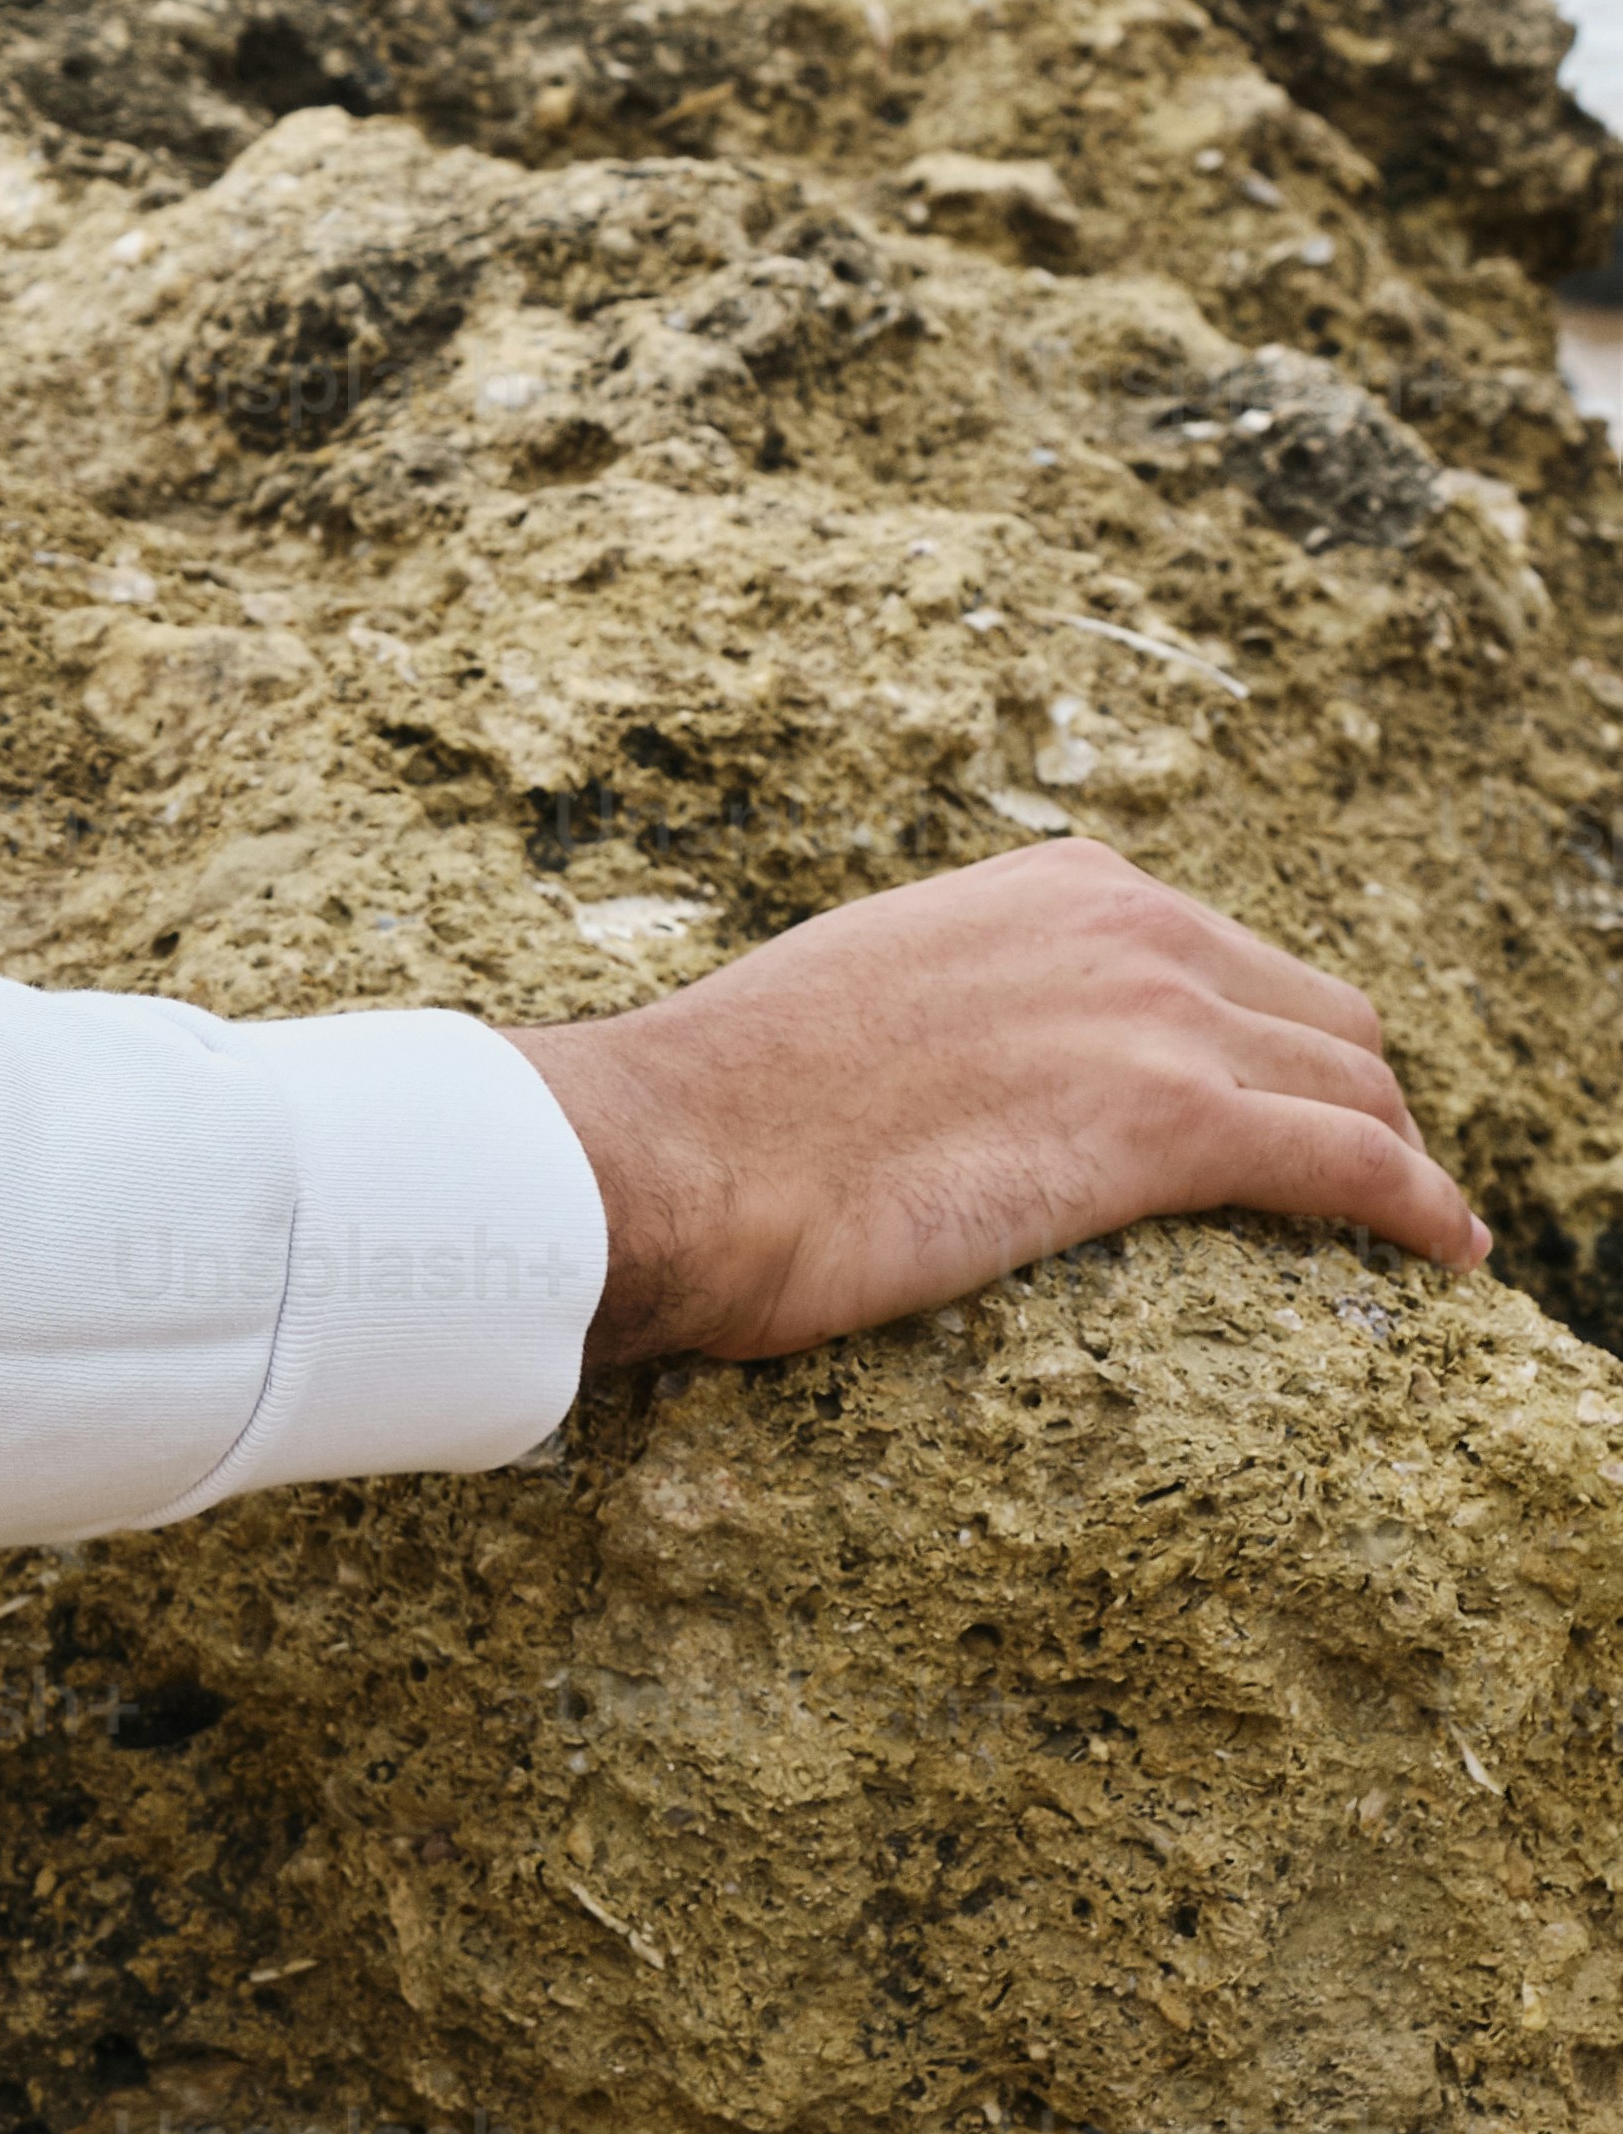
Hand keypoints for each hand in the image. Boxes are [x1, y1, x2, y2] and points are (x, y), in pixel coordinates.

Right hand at [508, 840, 1487, 1366]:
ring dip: (1399, 1150)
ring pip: (1356, 1080)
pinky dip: (1423, 1204)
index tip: (1280, 1093)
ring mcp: (1156, 1015)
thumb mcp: (870, 992)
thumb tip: (970, 1066)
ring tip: (1420, 1218)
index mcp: (1055, 885)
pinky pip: (1356, 1162)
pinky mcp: (1170, 1124)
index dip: (1269, 1033)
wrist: (682, 1147)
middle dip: (1353, 1089)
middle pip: (1319, 1008)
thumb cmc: (736, 1102)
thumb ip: (961, 1003)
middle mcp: (1126, 923)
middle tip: (1360, 1171)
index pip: (1223, 950)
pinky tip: (1451, 1248)